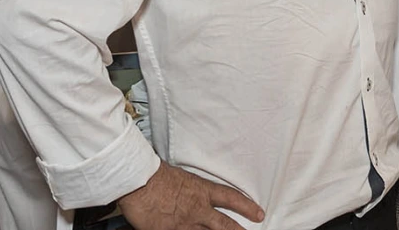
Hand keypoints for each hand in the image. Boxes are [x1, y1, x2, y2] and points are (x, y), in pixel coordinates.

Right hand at [117, 161, 263, 229]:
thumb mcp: (180, 177)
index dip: (247, 207)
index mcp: (202, 191)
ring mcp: (184, 224)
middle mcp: (197, 209)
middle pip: (224, 224)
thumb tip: (190, 192)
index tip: (258, 214)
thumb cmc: (156, 174)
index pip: (231, 198)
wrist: (140, 182)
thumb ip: (190, 189)